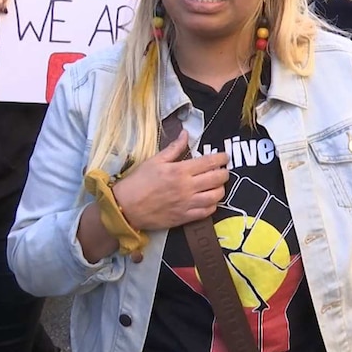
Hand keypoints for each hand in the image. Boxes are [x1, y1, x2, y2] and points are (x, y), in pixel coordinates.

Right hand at [113, 130, 229, 230]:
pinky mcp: (185, 218)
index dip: (222, 158)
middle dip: (224, 172)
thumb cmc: (139, 182)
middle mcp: (187, 187)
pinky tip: (208, 200)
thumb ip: (174, 147)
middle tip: (222, 170)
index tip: (225, 156)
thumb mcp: (155, 160)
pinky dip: (212, 205)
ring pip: (216, 196)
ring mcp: (187, 204)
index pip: (210, 162)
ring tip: (216, 185)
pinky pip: (207, 212)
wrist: (126, 207)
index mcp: (180, 171)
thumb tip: (186, 133)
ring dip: (220, 189)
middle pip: (218, 179)